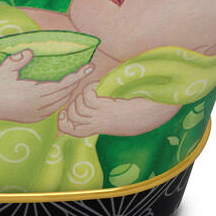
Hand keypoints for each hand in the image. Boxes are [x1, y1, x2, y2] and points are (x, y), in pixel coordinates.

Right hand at [0, 50, 93, 122]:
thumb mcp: (0, 70)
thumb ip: (18, 61)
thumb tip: (31, 51)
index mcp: (30, 97)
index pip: (62, 86)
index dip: (77, 76)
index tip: (89, 66)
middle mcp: (32, 109)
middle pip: (63, 96)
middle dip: (75, 84)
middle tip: (84, 69)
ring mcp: (27, 115)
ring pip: (56, 104)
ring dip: (66, 92)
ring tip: (73, 78)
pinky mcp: (22, 117)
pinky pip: (47, 110)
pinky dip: (55, 100)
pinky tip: (55, 91)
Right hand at [59, 84, 179, 137]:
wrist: (152, 114)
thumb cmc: (136, 112)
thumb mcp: (116, 116)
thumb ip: (103, 111)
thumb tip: (90, 98)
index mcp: (99, 127)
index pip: (72, 131)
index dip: (63, 123)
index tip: (64, 112)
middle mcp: (99, 124)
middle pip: (71, 118)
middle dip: (71, 104)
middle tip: (82, 96)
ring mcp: (103, 116)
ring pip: (78, 108)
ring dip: (82, 94)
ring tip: (93, 89)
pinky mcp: (109, 108)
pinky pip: (89, 98)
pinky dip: (90, 88)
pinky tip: (98, 85)